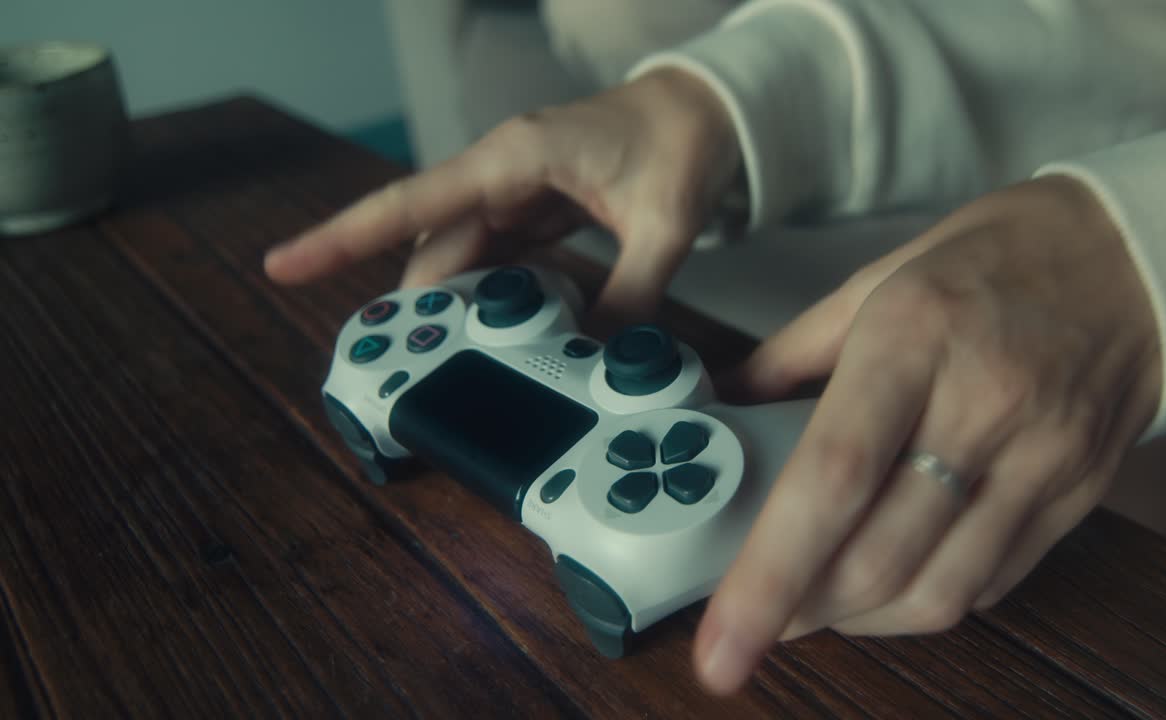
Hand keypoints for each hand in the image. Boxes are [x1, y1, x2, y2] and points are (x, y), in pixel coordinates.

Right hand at [264, 68, 739, 326]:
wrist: (707, 109)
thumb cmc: (680, 141)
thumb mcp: (662, 224)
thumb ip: (629, 294)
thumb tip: (600, 360)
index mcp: (515, 158)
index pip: (412, 202)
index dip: (344, 236)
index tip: (285, 264)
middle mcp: (502, 172)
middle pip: (433, 244)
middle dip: (417, 302)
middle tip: (406, 367)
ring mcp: (517, 191)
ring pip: (462, 255)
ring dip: (457, 305)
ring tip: (452, 362)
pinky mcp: (537, 208)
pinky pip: (498, 257)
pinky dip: (494, 294)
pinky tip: (499, 333)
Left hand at [699, 176, 1163, 693]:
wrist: (1139, 262)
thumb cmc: (997, 260)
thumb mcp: (880, 279)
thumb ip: (792, 354)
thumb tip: (725, 409)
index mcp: (913, 338)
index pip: (832, 476)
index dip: (768, 573)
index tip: (724, 643)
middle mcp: (981, 406)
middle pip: (879, 556)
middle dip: (798, 610)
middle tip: (754, 617)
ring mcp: (1039, 461)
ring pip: (936, 591)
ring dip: (858, 618)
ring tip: (815, 603)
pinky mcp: (1076, 499)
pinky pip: (990, 583)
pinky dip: (924, 600)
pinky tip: (890, 580)